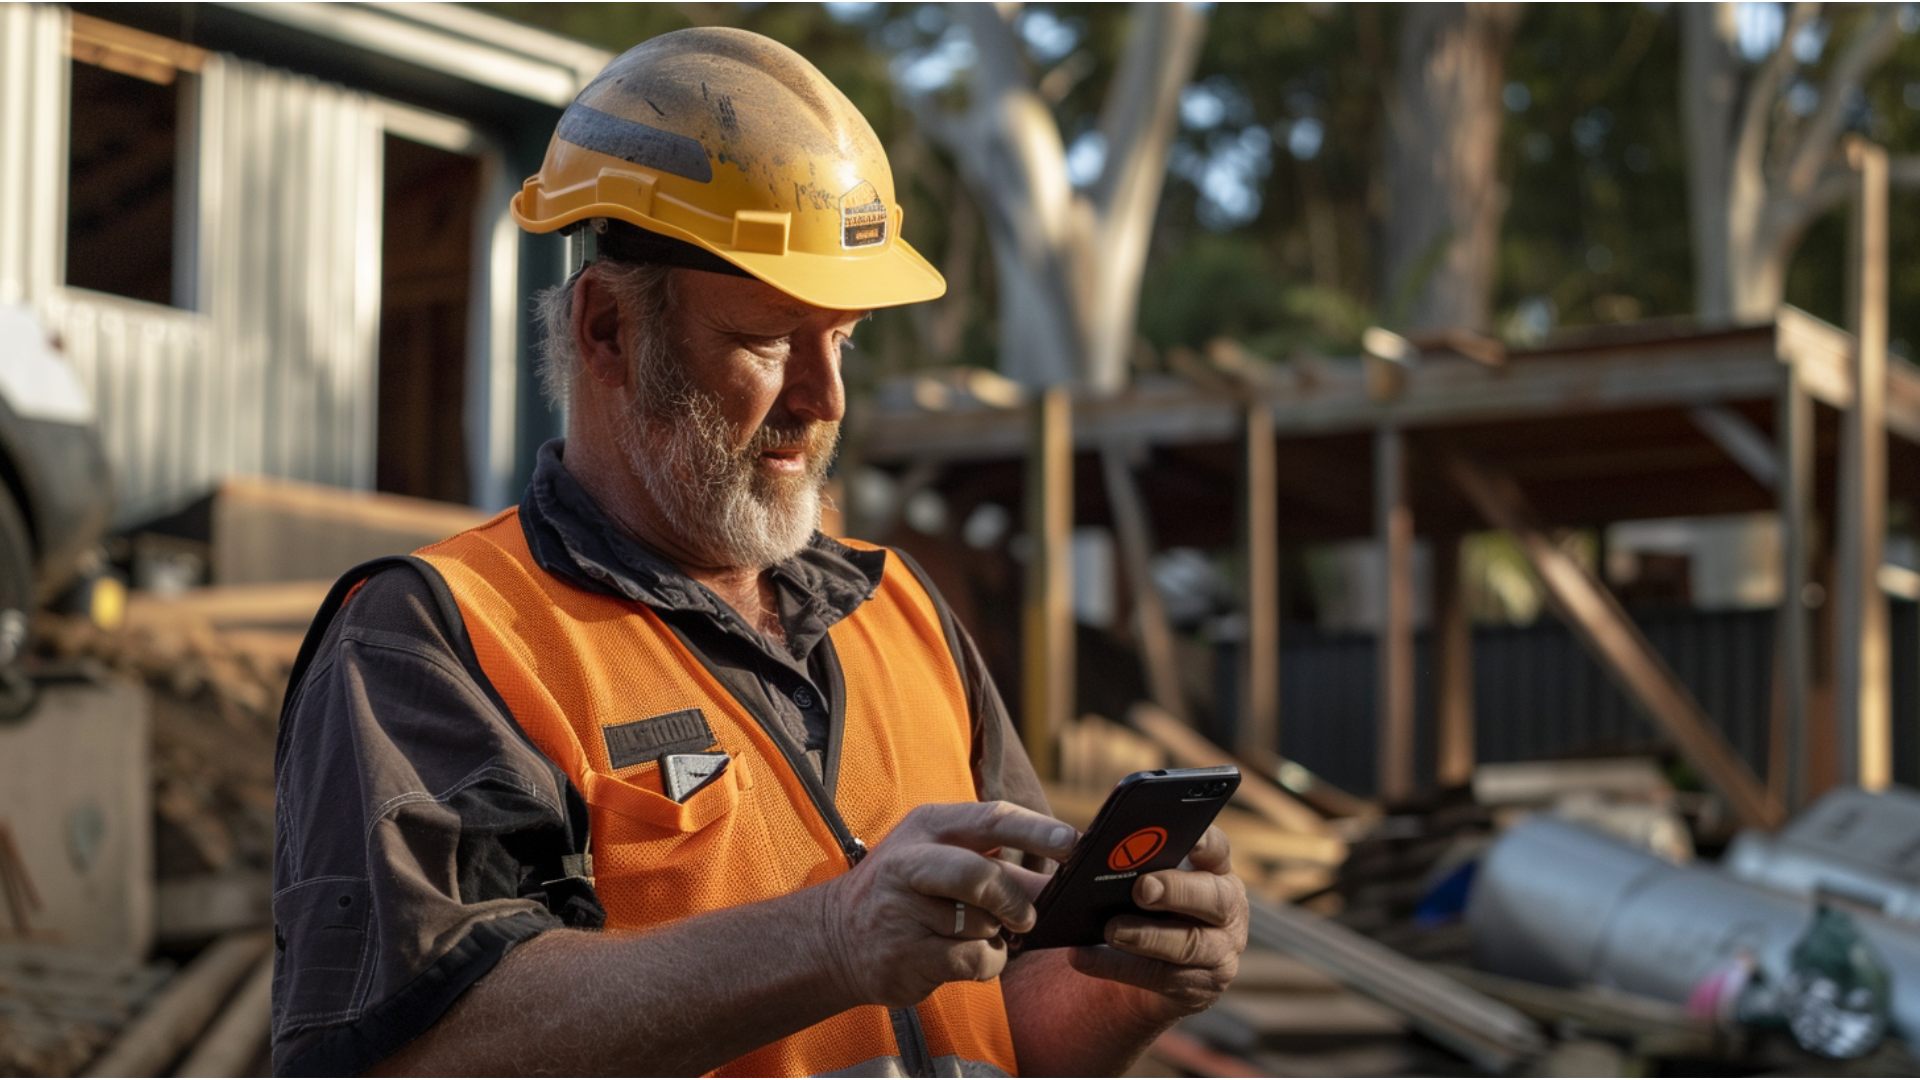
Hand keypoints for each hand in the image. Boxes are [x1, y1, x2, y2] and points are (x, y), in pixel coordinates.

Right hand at [814, 801, 1078, 1007]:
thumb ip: (995, 863)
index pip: (991, 819)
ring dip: (996, 938)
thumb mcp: (939, 857)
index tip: (1073, 844)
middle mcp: (910, 863)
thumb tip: (1059, 881)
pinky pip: (973, 962)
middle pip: (981, 876)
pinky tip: (966, 958)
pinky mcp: (906, 956)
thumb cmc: (905, 891)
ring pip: (983, 926)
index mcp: (928, 826)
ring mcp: (903, 912)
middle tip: (1027, 917)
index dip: (1037, 831)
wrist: (835, 937)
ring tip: (976, 935)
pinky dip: (986, 963)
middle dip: (1015, 899)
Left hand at [1067, 825, 1247, 1016]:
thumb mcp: (1132, 879)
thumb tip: (1062, 840)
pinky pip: (1160, 978)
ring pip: (1189, 944)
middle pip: (1214, 898)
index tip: (1189, 839)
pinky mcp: (1201, 987)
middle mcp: (1227, 910)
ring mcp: (1220, 951)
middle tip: (1142, 889)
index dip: (1205, 843)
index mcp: (1213, 871)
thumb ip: (1107, 857)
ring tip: (1111, 930)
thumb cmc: (1139, 907)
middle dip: (1177, 891)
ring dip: (1147, 936)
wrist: (1143, 967)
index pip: (1216, 850)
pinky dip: (1117, 967)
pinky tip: (1084, 956)